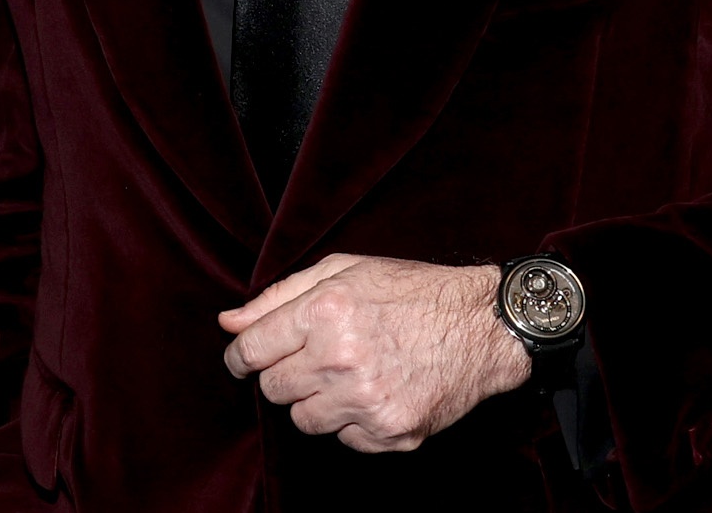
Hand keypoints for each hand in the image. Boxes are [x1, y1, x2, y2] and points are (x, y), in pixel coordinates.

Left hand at [218, 255, 531, 452]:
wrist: (482, 326)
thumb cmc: (411, 291)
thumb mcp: (342, 271)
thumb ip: (278, 297)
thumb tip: (228, 323)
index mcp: (324, 312)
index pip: (251, 351)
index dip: (240, 357)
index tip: (245, 360)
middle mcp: (341, 359)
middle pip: (273, 388)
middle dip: (284, 374)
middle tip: (313, 358)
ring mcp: (367, 401)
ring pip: (304, 420)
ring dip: (316, 400)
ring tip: (348, 374)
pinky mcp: (391, 432)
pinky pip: (344, 439)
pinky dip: (352, 421)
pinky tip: (377, 391)